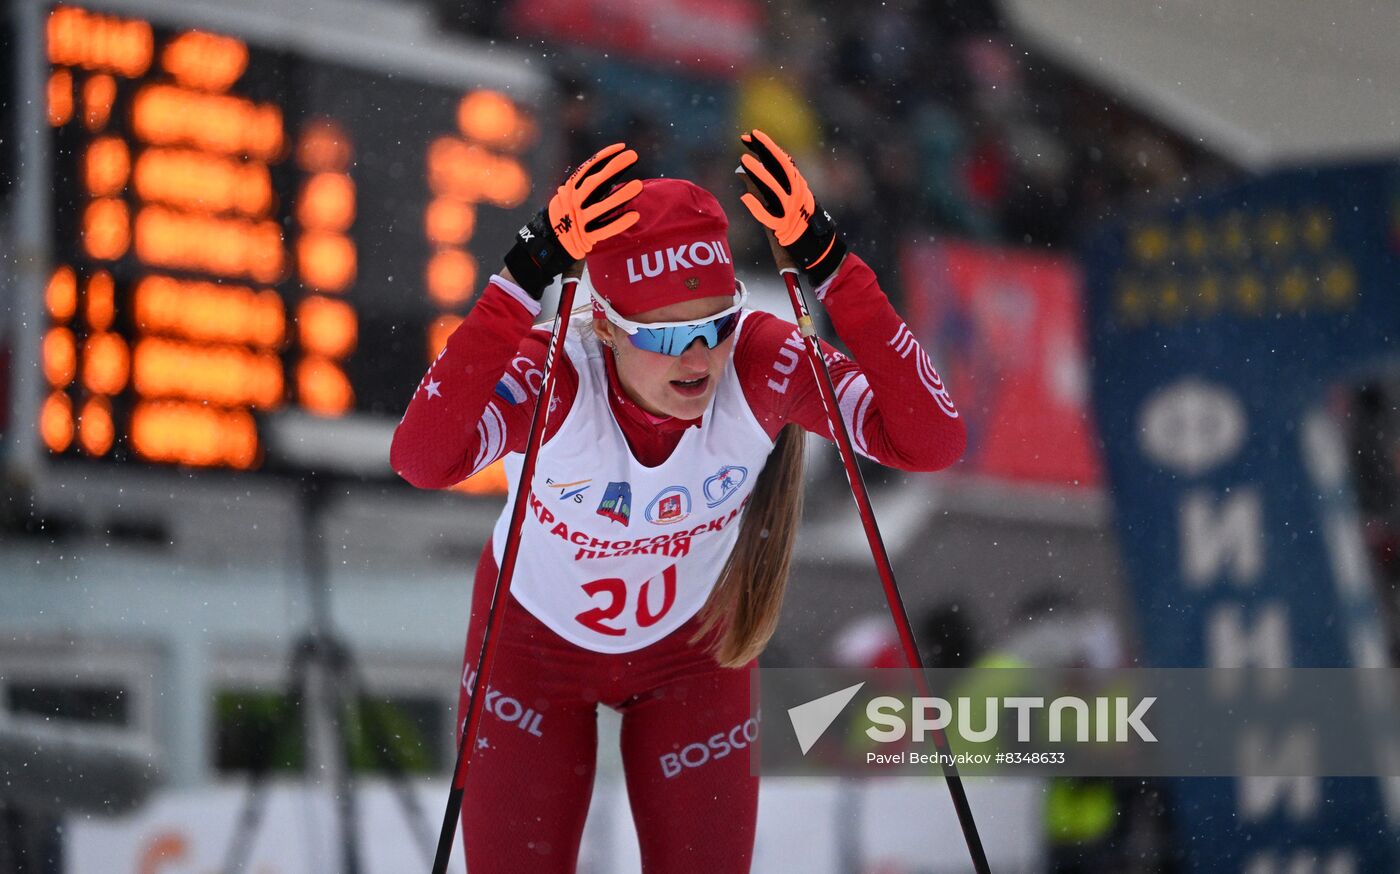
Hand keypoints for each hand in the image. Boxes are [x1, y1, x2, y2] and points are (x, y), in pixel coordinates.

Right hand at [504, 143, 642, 298]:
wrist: (550, 241)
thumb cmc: (566, 214)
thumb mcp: (569, 195)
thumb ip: (585, 184)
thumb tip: (610, 166)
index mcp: (570, 189)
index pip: (588, 168)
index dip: (605, 156)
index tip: (622, 147)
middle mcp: (573, 202)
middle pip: (595, 183)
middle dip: (614, 168)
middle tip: (633, 156)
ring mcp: (579, 220)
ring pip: (602, 206)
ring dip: (621, 196)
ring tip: (639, 185)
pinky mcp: (586, 236)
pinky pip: (605, 229)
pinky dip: (620, 223)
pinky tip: (634, 215)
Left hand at [737, 129, 846, 286]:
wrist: (820, 248)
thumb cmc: (803, 223)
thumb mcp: (796, 199)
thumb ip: (778, 185)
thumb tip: (752, 171)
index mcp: (800, 186)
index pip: (783, 161)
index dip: (768, 146)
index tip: (753, 135)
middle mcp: (797, 195)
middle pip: (780, 169)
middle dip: (764, 151)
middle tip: (746, 139)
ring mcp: (791, 211)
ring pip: (774, 189)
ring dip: (759, 174)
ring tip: (743, 161)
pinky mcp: (784, 228)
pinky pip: (768, 217)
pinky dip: (757, 208)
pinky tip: (744, 198)